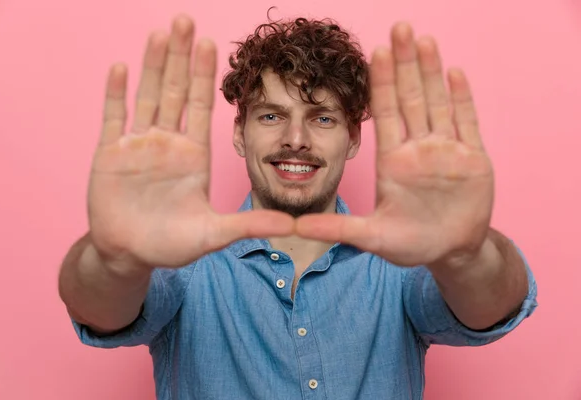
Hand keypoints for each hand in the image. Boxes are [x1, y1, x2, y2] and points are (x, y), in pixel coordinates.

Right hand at [88, 15, 293, 271]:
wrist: (130, 255)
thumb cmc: (171, 245)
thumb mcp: (213, 234)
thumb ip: (249, 226)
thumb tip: (293, 227)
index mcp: (193, 155)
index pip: (200, 106)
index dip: (203, 75)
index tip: (210, 43)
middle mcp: (167, 144)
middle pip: (174, 91)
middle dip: (180, 57)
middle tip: (185, 19)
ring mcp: (138, 146)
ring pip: (146, 96)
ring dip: (151, 65)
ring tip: (159, 33)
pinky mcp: (110, 155)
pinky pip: (113, 118)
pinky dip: (116, 94)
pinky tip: (121, 67)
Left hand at [296, 22, 493, 266]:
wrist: (452, 252)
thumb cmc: (412, 245)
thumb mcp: (373, 238)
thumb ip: (339, 230)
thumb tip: (297, 228)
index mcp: (393, 161)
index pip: (385, 113)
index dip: (381, 82)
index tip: (375, 51)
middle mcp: (417, 149)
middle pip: (411, 98)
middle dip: (405, 63)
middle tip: (399, 26)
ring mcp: (446, 151)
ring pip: (437, 102)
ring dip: (431, 71)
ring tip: (423, 39)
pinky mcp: (473, 158)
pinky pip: (466, 122)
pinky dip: (461, 98)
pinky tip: (454, 72)